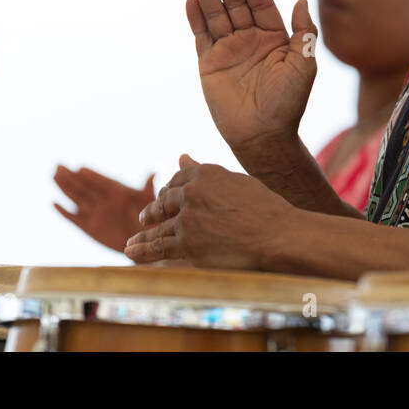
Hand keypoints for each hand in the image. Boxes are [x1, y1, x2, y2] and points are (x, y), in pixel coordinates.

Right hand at [53, 165, 155, 253]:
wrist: (143, 242)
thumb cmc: (150, 220)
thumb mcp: (148, 203)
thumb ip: (147, 188)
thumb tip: (154, 172)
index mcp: (118, 192)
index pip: (102, 182)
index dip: (91, 175)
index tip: (80, 167)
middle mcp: (104, 200)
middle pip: (85, 186)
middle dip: (72, 177)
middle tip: (59, 165)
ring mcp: (96, 213)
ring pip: (77, 198)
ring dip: (65, 188)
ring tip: (54, 175)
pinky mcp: (90, 228)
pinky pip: (74, 218)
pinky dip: (65, 212)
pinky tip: (55, 203)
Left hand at [124, 154, 295, 268]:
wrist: (277, 235)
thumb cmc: (265, 208)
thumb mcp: (234, 182)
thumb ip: (204, 171)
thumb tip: (181, 156)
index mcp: (206, 173)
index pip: (178, 179)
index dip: (169, 190)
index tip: (165, 197)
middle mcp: (192, 192)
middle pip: (164, 201)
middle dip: (154, 210)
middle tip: (147, 217)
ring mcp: (188, 218)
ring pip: (158, 227)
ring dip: (143, 235)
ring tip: (132, 242)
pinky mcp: (188, 243)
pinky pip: (159, 247)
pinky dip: (142, 250)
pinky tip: (131, 252)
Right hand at [187, 0, 316, 156]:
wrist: (263, 135)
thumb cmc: (288, 102)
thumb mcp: (304, 65)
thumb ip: (303, 32)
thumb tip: (301, 0)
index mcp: (274, 36)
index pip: (260, 1)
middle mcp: (250, 39)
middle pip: (235, 1)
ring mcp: (228, 50)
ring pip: (215, 13)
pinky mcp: (210, 64)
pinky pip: (201, 35)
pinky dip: (195, 17)